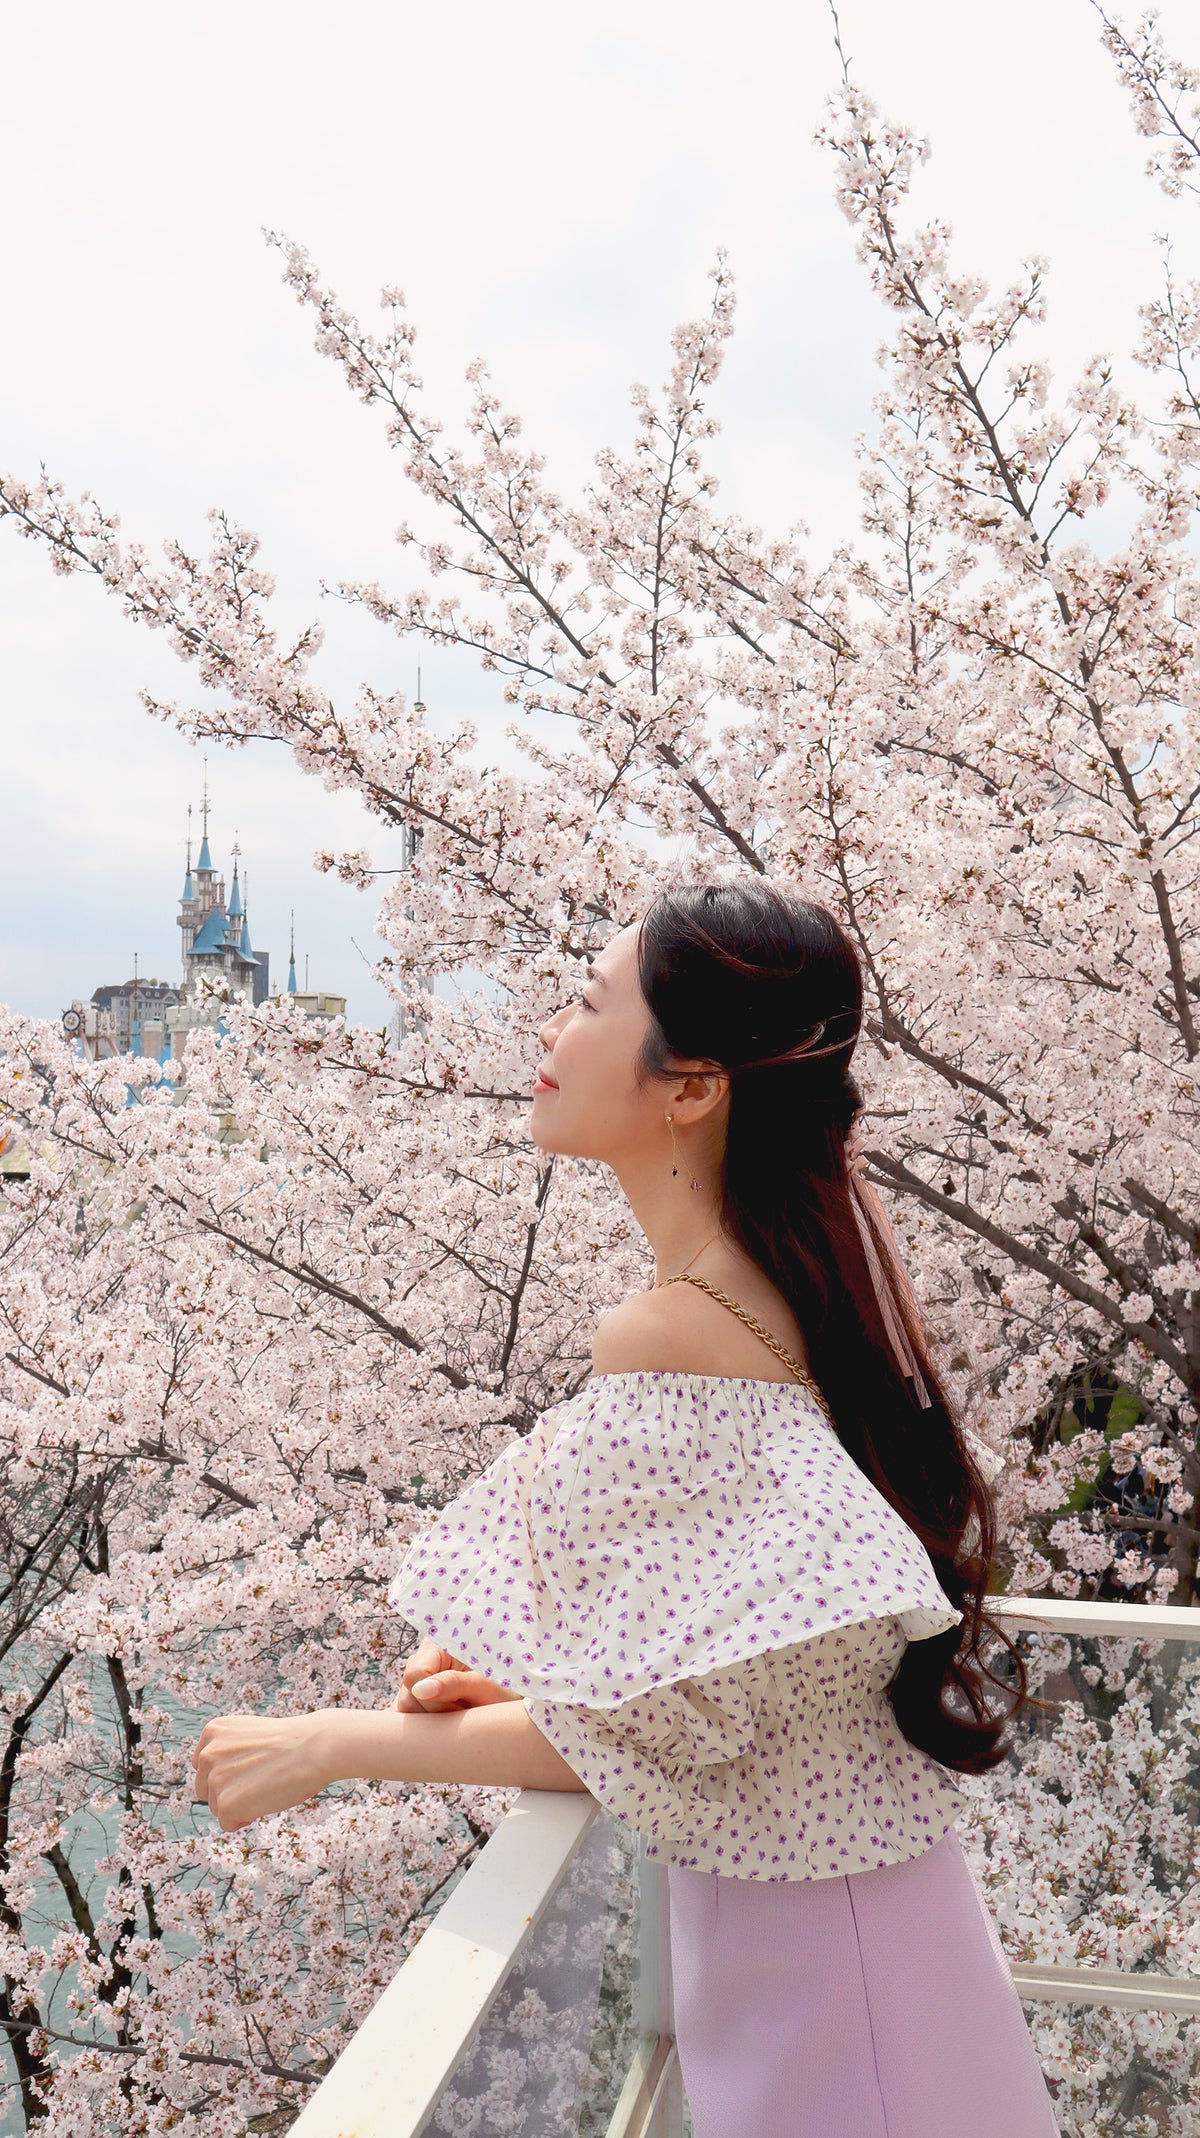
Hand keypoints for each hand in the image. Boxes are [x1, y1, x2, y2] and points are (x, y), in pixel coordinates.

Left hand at [192, 1709, 339, 1831]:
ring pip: (218, 1806)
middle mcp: (207, 1753)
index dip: (229, 1772)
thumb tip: (221, 1777)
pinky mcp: (225, 1804)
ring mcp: (214, 1779)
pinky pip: (228, 1823)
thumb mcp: (251, 1735)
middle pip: (207, 1788)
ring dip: (240, 1804)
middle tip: (261, 1779)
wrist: (314, 1748)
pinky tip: (265, 1800)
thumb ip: (230, 1750)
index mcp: (213, 1731)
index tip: (252, 1767)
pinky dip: (246, 1819)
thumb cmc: (292, 1743)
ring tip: (266, 1786)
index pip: (204, 1765)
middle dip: (230, 1790)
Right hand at [395, 1635, 520, 1712]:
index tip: (459, 1707)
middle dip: (433, 1712)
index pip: (414, 1675)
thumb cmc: (506, 1689)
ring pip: (405, 1709)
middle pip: (407, 1695)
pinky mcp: (419, 1699)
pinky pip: (409, 1718)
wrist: (514, 1703)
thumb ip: (454, 1684)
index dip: (433, 1698)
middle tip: (462, 1713)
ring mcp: (419, 1681)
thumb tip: (420, 1690)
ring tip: (459, 1717)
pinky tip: (446, 1724)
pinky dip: (425, 1728)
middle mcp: (423, 1660)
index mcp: (437, 1645)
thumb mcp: (486, 1686)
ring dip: (431, 1722)